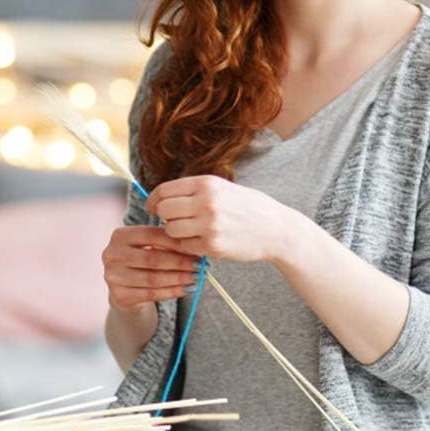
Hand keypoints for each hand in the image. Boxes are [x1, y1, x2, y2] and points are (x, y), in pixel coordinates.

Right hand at [102, 224, 203, 311]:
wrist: (125, 287)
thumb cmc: (142, 261)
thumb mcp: (149, 246)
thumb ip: (167, 243)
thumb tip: (196, 249)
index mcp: (119, 235)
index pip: (151, 235)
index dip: (176, 242)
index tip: (196, 248)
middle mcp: (112, 254)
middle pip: (152, 258)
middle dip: (180, 263)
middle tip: (200, 266)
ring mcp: (113, 276)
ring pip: (153, 278)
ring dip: (178, 279)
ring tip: (196, 278)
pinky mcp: (119, 295)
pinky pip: (151, 294)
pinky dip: (171, 292)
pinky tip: (185, 289)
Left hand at [145, 175, 290, 263]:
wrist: (276, 229)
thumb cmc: (248, 207)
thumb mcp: (222, 188)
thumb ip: (194, 191)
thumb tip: (161, 197)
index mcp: (207, 183)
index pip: (164, 190)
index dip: (154, 199)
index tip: (153, 206)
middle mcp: (206, 202)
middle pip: (163, 210)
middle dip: (165, 216)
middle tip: (177, 220)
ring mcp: (209, 225)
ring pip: (170, 230)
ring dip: (176, 232)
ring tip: (192, 230)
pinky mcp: (213, 246)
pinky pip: (185, 247)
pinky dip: (189, 246)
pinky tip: (203, 241)